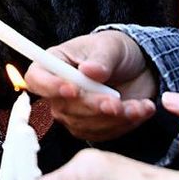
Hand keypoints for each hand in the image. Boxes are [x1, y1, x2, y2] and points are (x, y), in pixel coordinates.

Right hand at [24, 31, 157, 141]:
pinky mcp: (92, 127)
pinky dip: (126, 123)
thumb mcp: (110, 46)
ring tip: (138, 105)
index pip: (36, 79)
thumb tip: (89, 71)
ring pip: (85, 124)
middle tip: (115, 103)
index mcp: (54, 64)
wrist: (139, 66)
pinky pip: (104, 133)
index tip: (72, 89)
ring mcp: (74, 112)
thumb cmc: (115, 50)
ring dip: (113, 118)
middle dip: (91, 106)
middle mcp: (58, 91)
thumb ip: (100, 59)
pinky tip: (142, 109)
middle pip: (63, 107)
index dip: (49, 87)